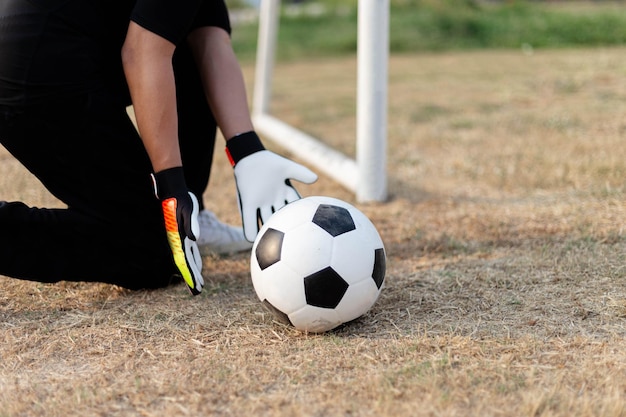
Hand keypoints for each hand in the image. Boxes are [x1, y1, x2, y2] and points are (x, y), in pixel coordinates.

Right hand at [152, 167, 203, 294]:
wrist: (173, 192)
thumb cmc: (181, 200)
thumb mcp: (188, 210)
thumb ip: (190, 224)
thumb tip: (194, 239)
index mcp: (178, 238)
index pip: (184, 260)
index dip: (189, 273)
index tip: (195, 284)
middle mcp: (177, 241)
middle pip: (184, 264)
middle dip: (191, 278)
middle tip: (197, 292)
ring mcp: (179, 239)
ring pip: (186, 260)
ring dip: (192, 272)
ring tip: (198, 285)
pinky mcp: (182, 235)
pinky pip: (189, 252)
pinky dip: (194, 261)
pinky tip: (199, 268)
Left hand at [226, 132, 317, 240]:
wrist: (250, 156)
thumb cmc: (269, 162)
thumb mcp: (287, 167)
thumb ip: (300, 173)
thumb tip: (315, 179)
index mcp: (285, 194)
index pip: (295, 208)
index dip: (301, 218)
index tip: (309, 232)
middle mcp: (274, 202)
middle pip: (282, 219)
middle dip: (288, 232)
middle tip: (294, 246)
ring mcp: (261, 204)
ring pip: (267, 222)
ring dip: (269, 235)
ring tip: (273, 250)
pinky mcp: (249, 203)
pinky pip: (250, 220)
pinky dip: (251, 230)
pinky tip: (252, 241)